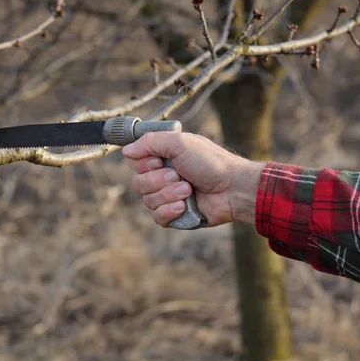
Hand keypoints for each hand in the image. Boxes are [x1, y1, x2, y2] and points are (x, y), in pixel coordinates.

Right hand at [121, 132, 264, 227]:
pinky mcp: (175, 215)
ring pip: (147, 201)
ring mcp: (168, 197)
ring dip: (169, 195)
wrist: (232, 188)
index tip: (159, 161)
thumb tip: (126, 150)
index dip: (144, 164)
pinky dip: (169, 211)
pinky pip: (157, 218)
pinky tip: (184, 206)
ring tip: (189, 190)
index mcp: (163, 158)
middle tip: (180, 175)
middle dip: (158, 181)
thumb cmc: (211, 163)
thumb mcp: (180, 143)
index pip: (135, 163)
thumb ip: (150, 142)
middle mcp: (163, 177)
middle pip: (138, 183)